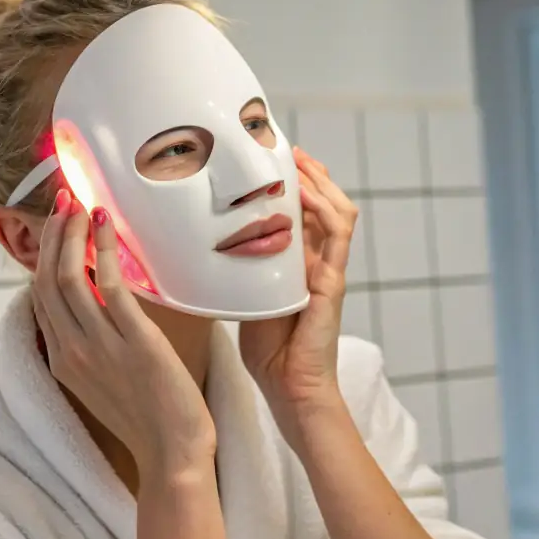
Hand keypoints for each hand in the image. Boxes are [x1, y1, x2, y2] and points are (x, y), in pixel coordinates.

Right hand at [31, 190, 215, 479]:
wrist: (173, 457)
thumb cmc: (151, 421)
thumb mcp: (109, 382)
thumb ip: (97, 346)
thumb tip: (104, 307)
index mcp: (62, 362)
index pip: (40, 297)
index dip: (44, 255)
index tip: (56, 226)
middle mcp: (70, 351)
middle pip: (46, 279)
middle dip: (51, 235)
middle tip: (63, 202)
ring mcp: (97, 347)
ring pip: (67, 275)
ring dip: (69, 233)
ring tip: (79, 204)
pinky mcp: (132, 341)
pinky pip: (108, 283)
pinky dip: (103, 247)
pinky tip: (105, 224)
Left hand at [238, 148, 357, 414]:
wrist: (290, 390)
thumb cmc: (268, 353)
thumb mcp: (245, 298)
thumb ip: (236, 271)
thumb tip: (199, 246)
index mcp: (300, 265)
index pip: (305, 213)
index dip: (294, 183)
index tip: (270, 160)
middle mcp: (318, 262)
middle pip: (326, 203)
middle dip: (310, 172)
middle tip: (285, 149)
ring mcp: (329, 270)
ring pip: (338, 210)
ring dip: (320, 180)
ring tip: (298, 159)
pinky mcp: (333, 281)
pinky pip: (337, 234)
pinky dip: (323, 207)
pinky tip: (304, 191)